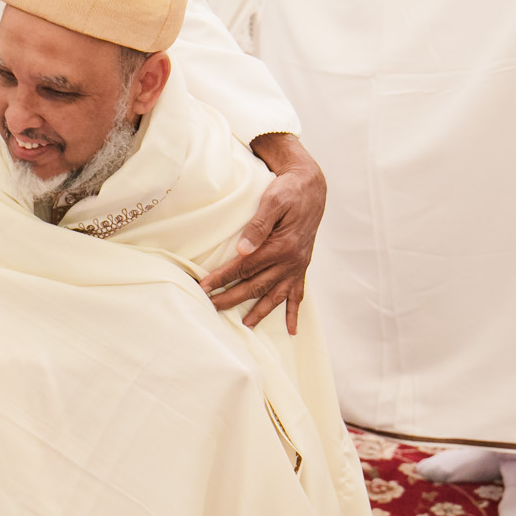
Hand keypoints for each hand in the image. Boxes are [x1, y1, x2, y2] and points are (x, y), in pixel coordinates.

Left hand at [201, 133, 326, 331]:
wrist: (312, 186)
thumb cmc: (289, 190)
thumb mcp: (273, 200)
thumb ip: (258, 225)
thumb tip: (242, 249)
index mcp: (281, 246)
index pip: (244, 268)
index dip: (222, 278)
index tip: (203, 287)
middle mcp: (290, 261)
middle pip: (256, 286)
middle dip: (231, 298)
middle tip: (210, 307)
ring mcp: (297, 266)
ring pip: (275, 295)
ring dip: (260, 311)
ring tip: (245, 324)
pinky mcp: (302, 266)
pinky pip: (298, 294)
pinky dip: (294, 312)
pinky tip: (292, 329)